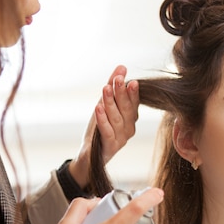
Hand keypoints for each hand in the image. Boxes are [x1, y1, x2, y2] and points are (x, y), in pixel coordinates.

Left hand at [69, 65, 139, 187]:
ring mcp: (121, 139)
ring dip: (111, 103)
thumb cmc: (99, 129)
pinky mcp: (110, 146)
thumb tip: (122, 67)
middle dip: (122, 93)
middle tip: (118, 79)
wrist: (89, 156)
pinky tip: (98, 108)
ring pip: (116, 118)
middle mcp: (129, 128)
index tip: (128, 78)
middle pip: (126, 109)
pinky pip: (107, 131)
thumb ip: (113, 86)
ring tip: (105, 89)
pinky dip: (102, 119)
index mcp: (130, 118)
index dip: (131, 90)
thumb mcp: (105, 105)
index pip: (133, 102)